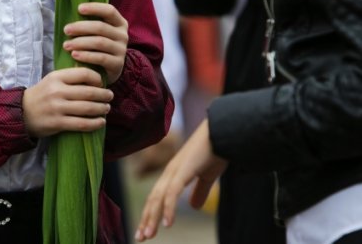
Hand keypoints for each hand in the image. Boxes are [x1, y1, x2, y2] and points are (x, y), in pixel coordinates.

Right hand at [23, 68, 113, 137]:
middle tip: (110, 97)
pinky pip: (82, 124)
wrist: (21, 113)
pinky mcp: (58, 123)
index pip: (84, 74)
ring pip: (88, 108)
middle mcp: (57, 91)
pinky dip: (95, 123)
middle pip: (89, 92)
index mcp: (56, 77)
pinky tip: (101, 122)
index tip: (102, 83)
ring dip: (102, 109)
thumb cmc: (42, 95)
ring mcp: (57, 108)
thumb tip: (96, 77)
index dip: (97, 79)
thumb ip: (70, 77)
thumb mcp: (52, 80)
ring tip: (106, 108)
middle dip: (104, 95)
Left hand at [63, 2, 128, 84]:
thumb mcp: (97, 33)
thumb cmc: (97, 47)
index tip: (79, 8)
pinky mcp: (117, 64)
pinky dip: (86, 56)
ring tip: (66, 45)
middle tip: (66, 30)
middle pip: (101, 27)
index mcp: (119, 23)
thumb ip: (90, 23)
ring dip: (81, 42)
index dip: (95, 8)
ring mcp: (121, 50)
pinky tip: (74, 55)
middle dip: (81, 27)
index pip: (109, 11)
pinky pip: (101, 58)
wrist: (107, 70)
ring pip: (100, 42)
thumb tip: (70, 13)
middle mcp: (123, 35)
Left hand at [135, 120, 227, 241]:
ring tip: (147, 235)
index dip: (151, 214)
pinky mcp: (183, 171)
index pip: (158, 197)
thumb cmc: (216, 150)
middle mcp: (170, 172)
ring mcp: (175, 171)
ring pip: (159, 198)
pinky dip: (168, 209)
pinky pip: (172, 193)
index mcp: (174, 173)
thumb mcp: (208, 176)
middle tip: (140, 237)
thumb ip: (200, 191)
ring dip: (152, 218)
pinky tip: (167, 224)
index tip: (146, 231)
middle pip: (153, 199)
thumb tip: (195, 207)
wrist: (223, 131)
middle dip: (146, 219)